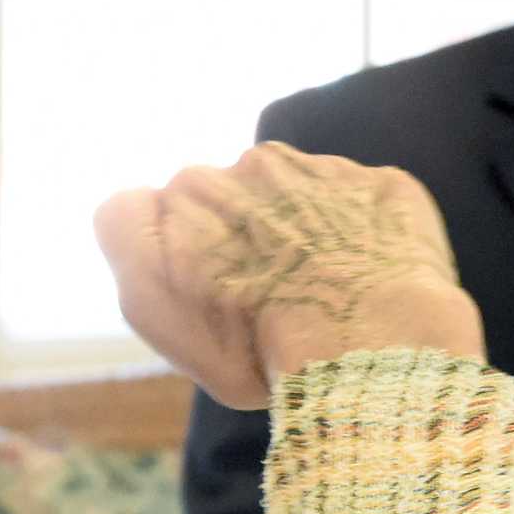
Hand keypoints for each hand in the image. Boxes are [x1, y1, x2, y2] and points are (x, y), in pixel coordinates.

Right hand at [94, 144, 482, 407]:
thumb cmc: (251, 344)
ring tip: (318, 296)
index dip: (160, 253)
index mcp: (175, 202)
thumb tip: (157, 224)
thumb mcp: (156, 313)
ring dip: (298, 231)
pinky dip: (360, 237)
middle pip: (220, 203)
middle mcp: (237, 169)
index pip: (134, 213)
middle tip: (260, 301)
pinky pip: (360, 206)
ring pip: (292, 196)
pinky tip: (366, 286)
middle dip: (234, 239)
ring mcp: (315, 170)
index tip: (189, 290)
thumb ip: (140, 253)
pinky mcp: (379, 183)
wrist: (365, 339)